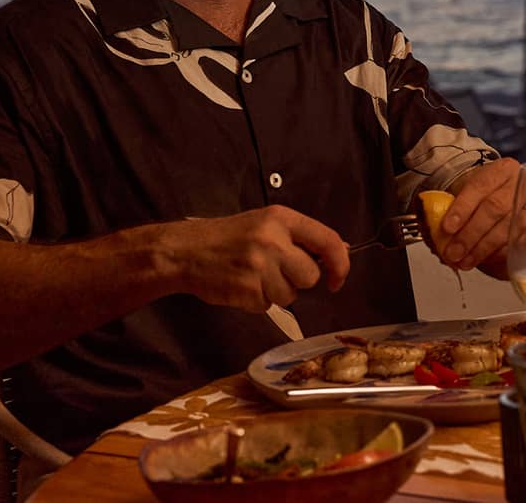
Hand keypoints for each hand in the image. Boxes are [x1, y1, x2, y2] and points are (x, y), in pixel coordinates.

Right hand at [166, 206, 348, 312]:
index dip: (341, 264)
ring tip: (254, 276)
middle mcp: (273, 240)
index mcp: (282, 218)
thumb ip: (302, 237)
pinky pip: (267, 306)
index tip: (338, 278)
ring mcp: (259, 266)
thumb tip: (341, 250)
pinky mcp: (245, 289)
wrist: (184, 251)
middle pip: (310, 276)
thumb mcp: (267, 224)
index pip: (328, 241)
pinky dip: (257, 301)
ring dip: (276, 292)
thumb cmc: (228, 238)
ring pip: (291, 295)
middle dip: (297, 280)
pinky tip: (241, 285)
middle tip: (273, 270)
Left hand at [433, 158, 525, 271]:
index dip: (462, 208)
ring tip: (466, 260)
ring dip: (485, 248)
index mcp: (501, 170)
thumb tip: (438, 240)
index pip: (480, 186)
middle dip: (471, 234)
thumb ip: (455, 211)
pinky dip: (507, 251)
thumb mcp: (473, 193)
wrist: (519, 196)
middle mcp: (522, 182)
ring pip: (510, 227)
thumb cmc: (491, 196)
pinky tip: (491, 259)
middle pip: (495, 209)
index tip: (447, 228)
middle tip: (454, 252)